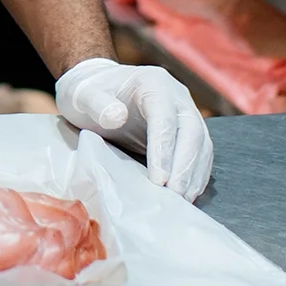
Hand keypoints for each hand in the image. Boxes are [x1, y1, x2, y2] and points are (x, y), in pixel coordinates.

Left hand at [53, 57, 212, 200]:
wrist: (97, 86)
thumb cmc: (89, 92)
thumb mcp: (84, 95)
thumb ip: (97, 104)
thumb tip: (116, 116)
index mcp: (154, 84)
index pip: (165, 118)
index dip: (164, 150)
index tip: (159, 179)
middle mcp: (176, 97)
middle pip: (191, 132)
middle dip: (185, 166)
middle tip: (175, 196)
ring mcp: (184, 113)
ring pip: (201, 144)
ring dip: (194, 174)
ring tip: (182, 201)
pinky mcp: (186, 130)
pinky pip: (200, 152)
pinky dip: (196, 174)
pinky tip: (187, 193)